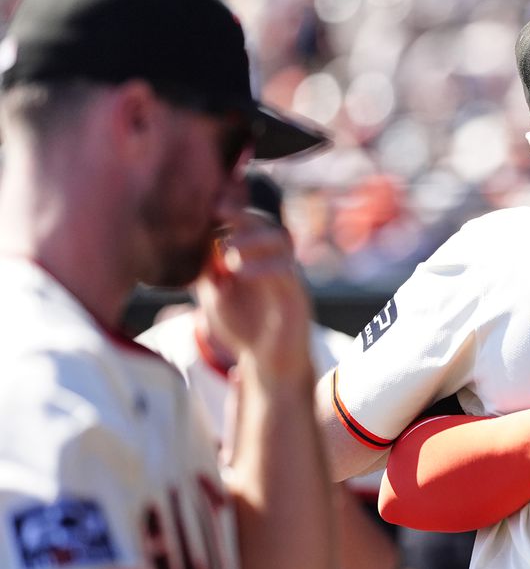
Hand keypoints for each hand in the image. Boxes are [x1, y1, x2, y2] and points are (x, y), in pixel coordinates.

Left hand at [197, 208, 312, 381]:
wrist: (267, 366)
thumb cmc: (244, 330)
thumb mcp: (215, 296)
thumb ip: (207, 271)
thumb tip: (194, 244)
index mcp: (259, 260)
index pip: (251, 225)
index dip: (234, 210)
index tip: (210, 202)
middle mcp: (277, 264)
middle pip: (269, 226)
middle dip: (244, 215)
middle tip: (218, 210)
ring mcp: (289, 279)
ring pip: (282, 242)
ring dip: (254, 239)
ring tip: (228, 252)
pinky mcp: (297, 296)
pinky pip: (286, 271)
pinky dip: (261, 266)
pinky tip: (238, 270)